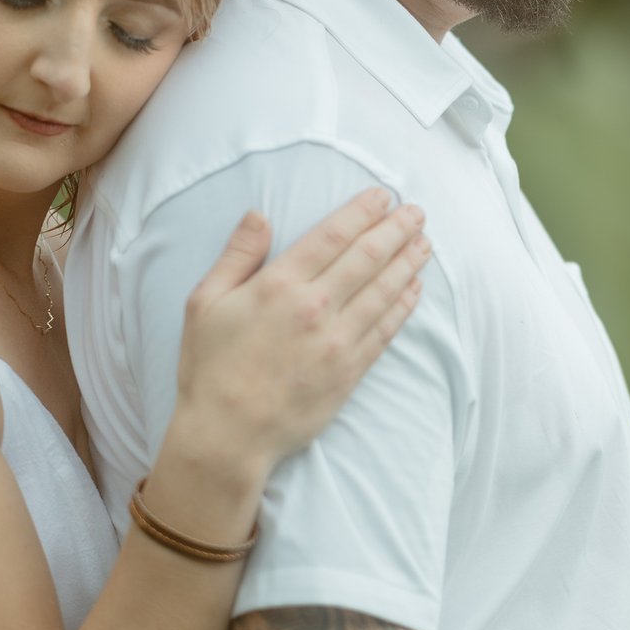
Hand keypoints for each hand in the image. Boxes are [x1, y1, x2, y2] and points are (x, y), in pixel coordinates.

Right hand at [170, 188, 427, 481]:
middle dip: (397, 229)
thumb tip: (258, 214)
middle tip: (417, 212)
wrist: (228, 434)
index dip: (363, 211)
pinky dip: (403, 305)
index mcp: (279, 285)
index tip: (383, 195)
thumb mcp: (204, 302)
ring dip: (408, 262)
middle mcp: (315, 308)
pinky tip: (414, 288)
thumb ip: (236, 255)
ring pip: (384, 290)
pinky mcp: (350, 371)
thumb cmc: (210, 368)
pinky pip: (385, 330)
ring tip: (425, 243)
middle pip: (368, 257)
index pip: (333, 235)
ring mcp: (337, 341)